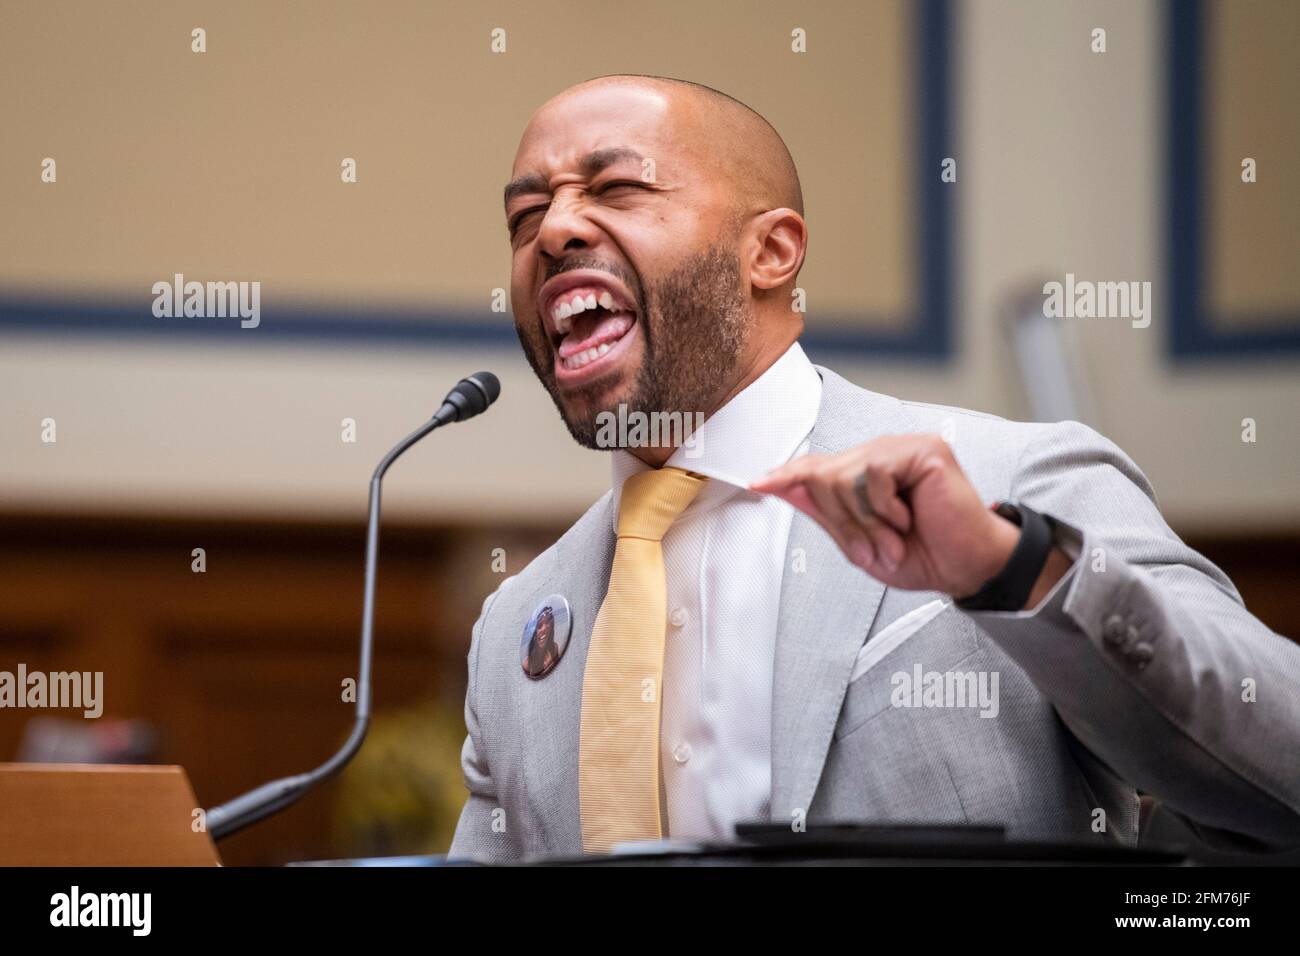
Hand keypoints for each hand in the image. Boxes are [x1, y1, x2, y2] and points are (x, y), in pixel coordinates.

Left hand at [751, 434, 1034, 599]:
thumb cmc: (923, 555)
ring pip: (845, 475)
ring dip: (865, 520)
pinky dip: (886, 506)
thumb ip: (827, 514)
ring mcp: (902, 448)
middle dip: (842, 521)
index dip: (786, 475)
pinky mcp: (924, 449)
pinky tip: (909, 516)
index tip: (757, 483)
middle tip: (873, 550)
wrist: (966, 568)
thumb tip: (788, 490)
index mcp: (867, 474)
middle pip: (823, 476)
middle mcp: (881, 454)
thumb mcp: (862, 543)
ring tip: (894, 537)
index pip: (817, 467)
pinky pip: (875, 473)